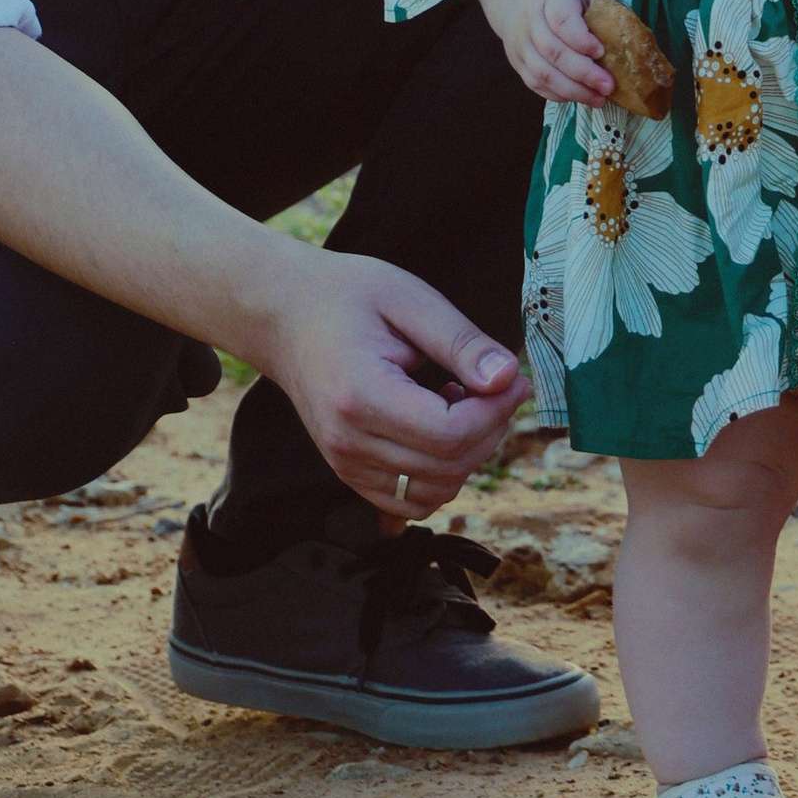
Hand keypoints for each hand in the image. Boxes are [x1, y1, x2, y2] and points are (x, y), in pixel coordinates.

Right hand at [256, 249, 528, 520]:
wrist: (284, 315)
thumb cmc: (344, 297)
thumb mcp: (409, 299)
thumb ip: (460, 342)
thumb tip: (507, 377)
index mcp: (360, 395)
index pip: (449, 434)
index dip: (495, 413)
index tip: (513, 380)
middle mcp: (348, 442)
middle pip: (448, 468)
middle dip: (490, 430)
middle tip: (501, 386)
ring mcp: (344, 463)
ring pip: (434, 492)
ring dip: (468, 455)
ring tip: (463, 402)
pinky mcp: (348, 472)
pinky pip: (410, 500)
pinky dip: (440, 475)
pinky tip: (440, 428)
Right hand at [473, 0, 618, 106]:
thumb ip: (603, 11)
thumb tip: (631, 44)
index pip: (562, 19)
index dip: (581, 39)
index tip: (601, 51)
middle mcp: (529, 19)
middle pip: (553, 51)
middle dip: (584, 73)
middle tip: (609, 86)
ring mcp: (519, 42)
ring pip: (543, 73)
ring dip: (573, 91)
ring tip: (598, 99)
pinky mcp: (516, 61)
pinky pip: (535, 84)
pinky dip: (558, 94)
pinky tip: (578, 97)